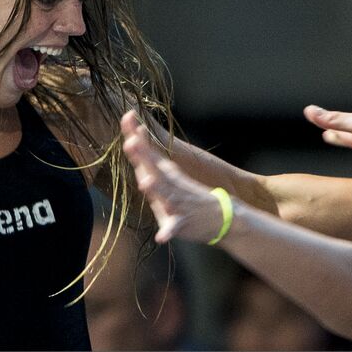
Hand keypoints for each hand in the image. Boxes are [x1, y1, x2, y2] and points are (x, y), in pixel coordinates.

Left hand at [121, 111, 225, 243]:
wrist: (225, 218)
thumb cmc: (190, 196)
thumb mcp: (170, 176)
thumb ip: (150, 159)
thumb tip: (135, 135)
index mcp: (165, 174)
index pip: (147, 152)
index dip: (135, 135)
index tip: (127, 115)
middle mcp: (170, 185)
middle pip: (153, 167)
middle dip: (143, 156)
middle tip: (131, 141)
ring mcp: (177, 203)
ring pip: (164, 195)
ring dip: (156, 189)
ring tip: (145, 183)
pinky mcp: (183, 222)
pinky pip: (173, 228)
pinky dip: (168, 231)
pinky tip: (162, 236)